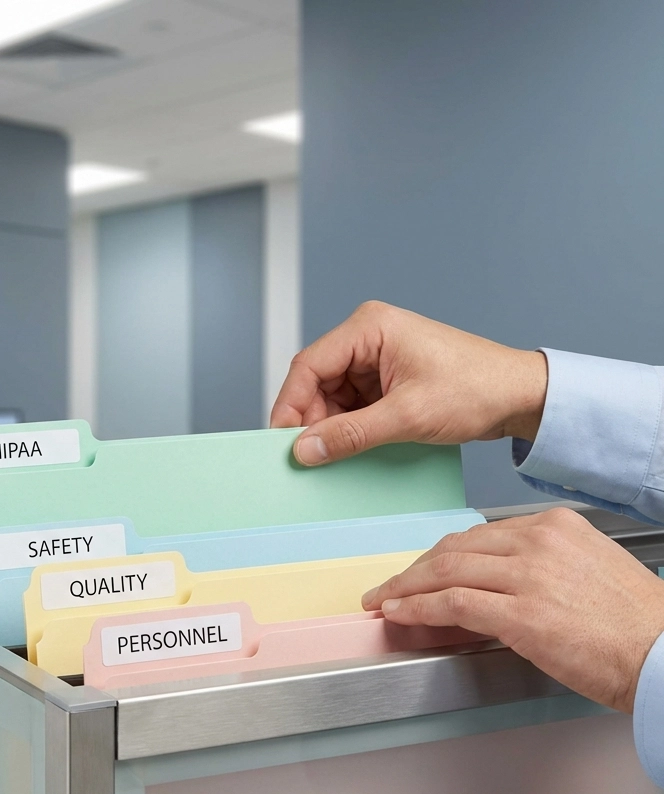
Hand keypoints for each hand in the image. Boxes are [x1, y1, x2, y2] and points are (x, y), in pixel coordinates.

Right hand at [270, 301, 548, 465]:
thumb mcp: (407, 417)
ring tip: (337, 454)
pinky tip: (353, 447)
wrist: (522, 396)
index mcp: (370, 327)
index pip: (309, 365)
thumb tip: (305, 450)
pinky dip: (348, 427)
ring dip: (331, 426)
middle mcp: (368, 336)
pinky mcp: (386, 378)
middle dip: (311, 420)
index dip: (290, 405)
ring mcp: (376, 357)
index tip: (282, 441)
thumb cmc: (477, 389)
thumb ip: (351, 434)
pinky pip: (351, 404)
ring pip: (331, 396)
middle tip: (309, 456)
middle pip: (316, 382)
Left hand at [361, 507, 663, 712]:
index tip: (421, 571)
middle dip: (414, 570)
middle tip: (391, 587)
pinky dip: (417, 607)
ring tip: (384, 601)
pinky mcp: (520, 612)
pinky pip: (450, 602)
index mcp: (555, 527)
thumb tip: (489, 587)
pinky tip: (400, 614)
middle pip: (454, 549)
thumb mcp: (583, 572)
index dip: (440, 556)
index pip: (479, 536)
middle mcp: (538, 541)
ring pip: (444, 571)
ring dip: (404, 588)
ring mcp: (528, 575)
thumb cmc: (633, 625)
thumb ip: (536, 568)